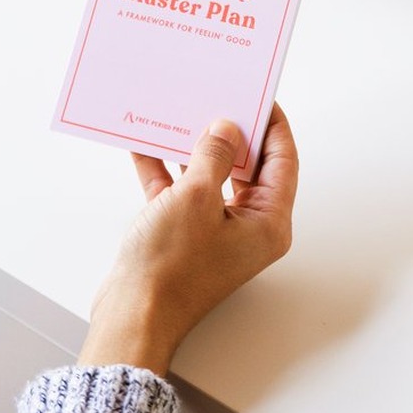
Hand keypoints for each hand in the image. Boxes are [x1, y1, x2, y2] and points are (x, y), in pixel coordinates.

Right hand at [78, 104, 298, 375]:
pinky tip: (146, 144)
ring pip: (211, 176)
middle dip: (230, 132)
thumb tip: (226, 129)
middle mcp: (247, 229)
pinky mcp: (185, 236)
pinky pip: (180, 191)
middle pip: (247, 167)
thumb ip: (215, 155)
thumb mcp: (196, 197)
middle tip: (219, 98)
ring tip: (183, 112)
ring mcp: (215, 233)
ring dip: (194, 148)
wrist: (131, 315)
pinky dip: (165, 169)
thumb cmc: (170, 271)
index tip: (260, 96)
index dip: (273, 125)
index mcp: (267, 223)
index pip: (282, 161)